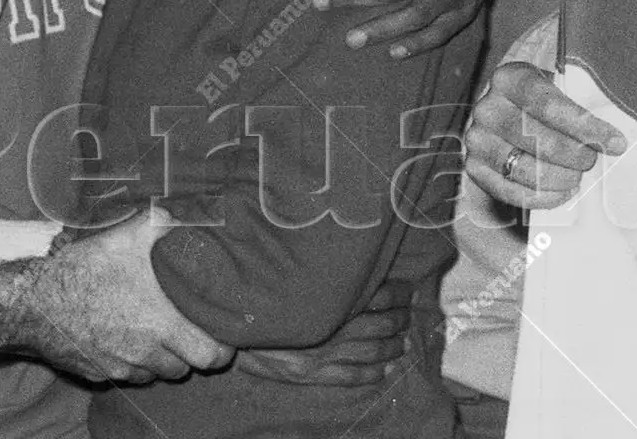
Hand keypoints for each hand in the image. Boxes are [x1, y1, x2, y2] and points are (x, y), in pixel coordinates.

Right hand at [25, 206, 232, 383]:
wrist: (34, 301)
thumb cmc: (84, 269)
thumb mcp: (127, 236)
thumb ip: (162, 224)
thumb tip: (185, 213)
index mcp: (160, 324)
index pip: (210, 355)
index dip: (221, 349)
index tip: (222, 338)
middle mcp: (144, 353)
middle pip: (184, 369)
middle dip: (190, 354)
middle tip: (188, 333)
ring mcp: (119, 367)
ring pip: (154, 374)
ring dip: (160, 359)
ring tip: (155, 333)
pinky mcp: (98, 374)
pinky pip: (125, 375)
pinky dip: (131, 363)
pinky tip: (123, 338)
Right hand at [236, 279, 410, 386]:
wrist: (226, 329)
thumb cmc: (258, 298)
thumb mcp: (287, 276)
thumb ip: (317, 272)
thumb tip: (345, 260)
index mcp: (326, 299)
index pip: (373, 294)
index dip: (396, 293)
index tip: (408, 290)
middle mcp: (329, 327)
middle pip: (377, 324)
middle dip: (399, 320)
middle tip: (410, 315)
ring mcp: (322, 354)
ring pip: (369, 351)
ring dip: (391, 347)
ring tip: (404, 343)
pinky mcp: (311, 374)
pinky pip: (349, 376)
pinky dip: (371, 374)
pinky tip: (385, 371)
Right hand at [465, 62, 625, 208]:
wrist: (504, 110)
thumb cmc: (539, 99)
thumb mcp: (555, 85)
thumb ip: (582, 102)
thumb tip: (615, 139)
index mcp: (509, 78)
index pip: (549, 105)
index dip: (585, 127)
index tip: (616, 143)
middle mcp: (487, 107)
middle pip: (538, 139)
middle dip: (575, 155)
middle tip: (592, 160)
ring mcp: (477, 139)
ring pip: (525, 168)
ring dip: (560, 178)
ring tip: (577, 176)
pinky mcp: (474, 166)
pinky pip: (509, 191)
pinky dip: (542, 197)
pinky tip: (562, 193)